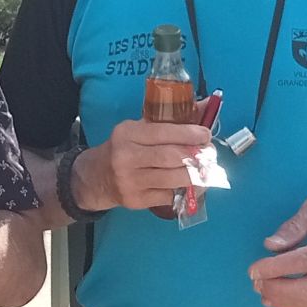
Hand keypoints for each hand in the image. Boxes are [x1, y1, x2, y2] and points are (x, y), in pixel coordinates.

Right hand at [75, 119, 211, 212]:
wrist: (96, 177)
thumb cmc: (125, 148)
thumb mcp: (139, 129)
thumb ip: (170, 120)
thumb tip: (205, 105)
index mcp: (128, 133)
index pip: (164, 132)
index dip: (190, 134)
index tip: (205, 135)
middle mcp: (126, 157)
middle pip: (172, 157)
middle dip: (197, 155)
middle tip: (209, 154)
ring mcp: (130, 181)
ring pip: (174, 178)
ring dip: (196, 175)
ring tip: (206, 170)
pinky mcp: (136, 200)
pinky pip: (169, 196)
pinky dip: (185, 191)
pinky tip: (192, 185)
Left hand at [247, 192, 306, 306]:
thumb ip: (294, 226)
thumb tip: (270, 245)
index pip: (303, 262)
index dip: (275, 268)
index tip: (253, 270)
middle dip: (276, 289)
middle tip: (255, 281)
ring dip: (282, 299)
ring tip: (261, 288)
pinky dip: (293, 303)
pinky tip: (275, 296)